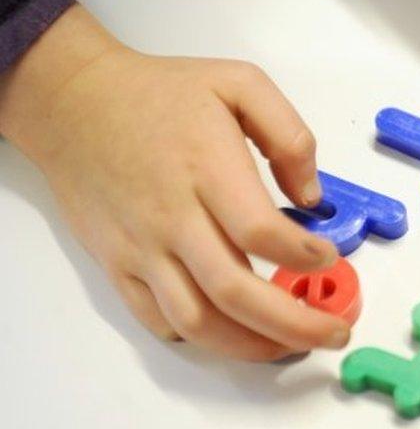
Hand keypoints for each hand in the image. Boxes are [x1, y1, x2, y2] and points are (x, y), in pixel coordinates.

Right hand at [0, 4, 347, 360]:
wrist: (76, 104)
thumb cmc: (162, 94)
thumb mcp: (239, 83)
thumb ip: (289, 135)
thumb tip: (312, 197)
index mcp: (207, 168)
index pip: (259, 231)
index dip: (302, 256)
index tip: (329, 258)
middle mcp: (173, 217)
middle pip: (235, 291)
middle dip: (294, 323)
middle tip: (334, 332)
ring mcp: (142, 247)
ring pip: (197, 320)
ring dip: (251, 345)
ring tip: (292, 344)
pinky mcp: (119, 265)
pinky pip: (159, 319)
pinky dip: (201, 338)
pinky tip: (235, 332)